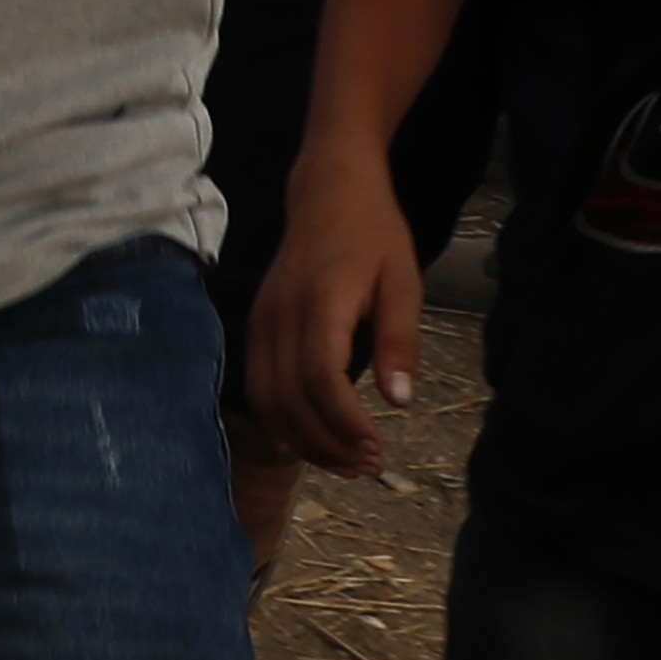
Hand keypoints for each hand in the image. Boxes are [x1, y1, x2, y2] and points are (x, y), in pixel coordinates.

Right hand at [244, 158, 426, 478]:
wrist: (327, 192)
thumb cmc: (373, 236)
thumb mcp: (403, 282)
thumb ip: (400, 342)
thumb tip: (399, 402)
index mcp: (320, 302)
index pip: (321, 379)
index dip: (346, 424)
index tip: (379, 450)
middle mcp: (280, 315)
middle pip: (289, 399)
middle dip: (327, 444)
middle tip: (369, 467)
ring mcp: (262, 321)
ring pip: (267, 400)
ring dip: (303, 440)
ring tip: (345, 462)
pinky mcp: (257, 325)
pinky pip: (260, 386)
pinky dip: (284, 421)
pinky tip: (317, 436)